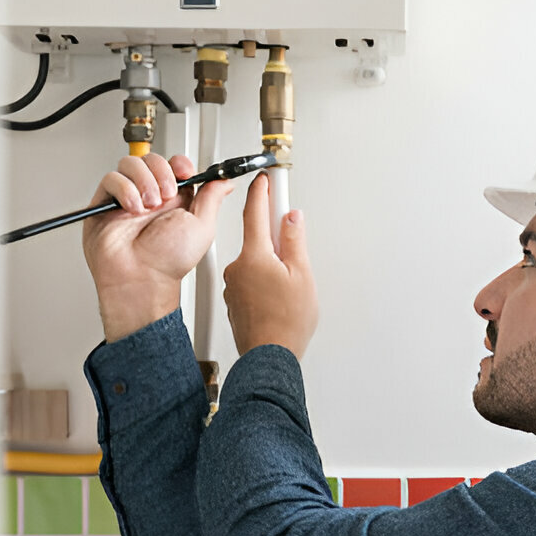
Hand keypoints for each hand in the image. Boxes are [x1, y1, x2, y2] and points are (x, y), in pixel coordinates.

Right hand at [83, 154, 232, 341]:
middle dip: (162, 172)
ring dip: (144, 180)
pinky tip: (133, 208)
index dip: (179, 163)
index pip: (174, 165)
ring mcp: (128, 198)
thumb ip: (212, 198)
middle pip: (152, 159)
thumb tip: (225, 181)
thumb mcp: (203, 226)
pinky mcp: (106, 202)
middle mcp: (151, 196)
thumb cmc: (170, 261)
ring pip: (131, 164)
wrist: (142, 278)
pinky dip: (124, 189)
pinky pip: (111, 178)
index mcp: (175, 200)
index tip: (184, 172)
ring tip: (149, 205)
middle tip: (166, 195)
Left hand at [223, 171, 317, 358]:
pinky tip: (278, 300)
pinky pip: (251, 282)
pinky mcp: (234, 301)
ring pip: (256, 264)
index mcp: (254, 256)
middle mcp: (238, 267)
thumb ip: (295, 242)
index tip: (264, 178)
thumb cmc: (286, 322)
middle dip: (277, 243)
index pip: (255, 212)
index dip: (262, 192)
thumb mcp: (302, 275)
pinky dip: (264, 284)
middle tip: (295, 258)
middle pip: (258, 241)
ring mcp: (233, 286)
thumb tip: (291, 219)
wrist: (269, 357)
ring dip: (272, 268)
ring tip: (289, 290)